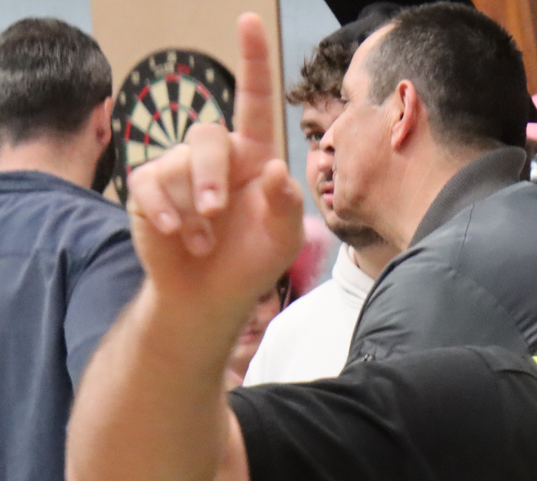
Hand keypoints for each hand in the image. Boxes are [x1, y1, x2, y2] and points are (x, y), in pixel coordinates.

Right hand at [125, 14, 301, 308]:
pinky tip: (176, 233)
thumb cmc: (252, 260)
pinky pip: (149, 183)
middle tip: (217, 212)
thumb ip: (286, 204)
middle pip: (207, 137)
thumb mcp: (282, 237)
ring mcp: (179, 170)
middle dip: (211, 175)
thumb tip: (277, 169)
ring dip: (194, 207)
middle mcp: (216, 156)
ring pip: (178, 164)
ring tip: (205, 241)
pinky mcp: (149, 190)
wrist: (212, 296)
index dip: (252, 62)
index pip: (254, 102)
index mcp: (254, 156)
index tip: (249, 21)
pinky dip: (165, 211)